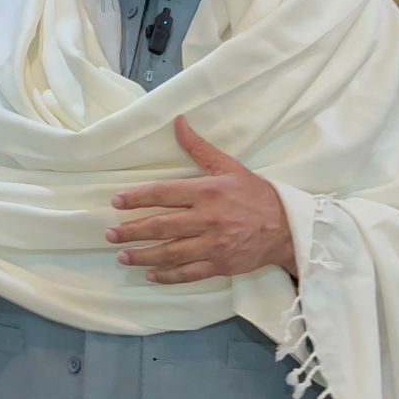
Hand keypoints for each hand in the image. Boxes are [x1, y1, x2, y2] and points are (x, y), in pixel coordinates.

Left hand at [107, 116, 295, 283]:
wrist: (287, 228)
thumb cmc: (255, 194)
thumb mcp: (229, 166)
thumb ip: (199, 148)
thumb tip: (178, 122)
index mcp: (208, 192)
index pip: (164, 193)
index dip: (138, 198)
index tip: (117, 202)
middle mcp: (208, 219)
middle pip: (162, 226)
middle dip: (132, 231)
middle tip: (110, 235)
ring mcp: (214, 245)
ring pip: (171, 252)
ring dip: (143, 256)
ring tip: (123, 256)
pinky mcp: (221, 265)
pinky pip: (189, 273)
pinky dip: (168, 276)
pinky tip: (150, 275)